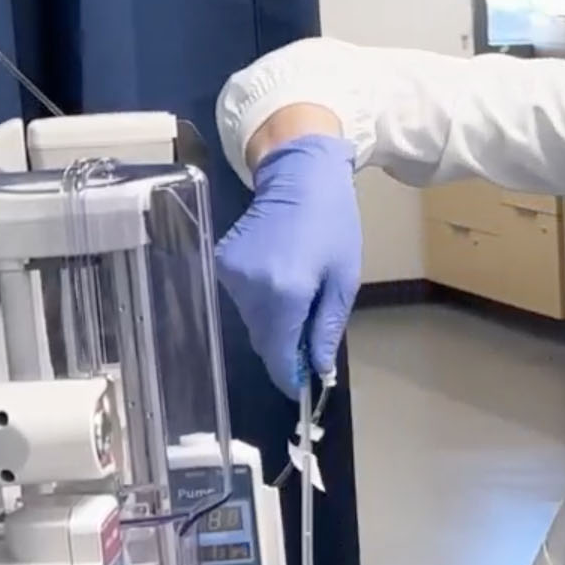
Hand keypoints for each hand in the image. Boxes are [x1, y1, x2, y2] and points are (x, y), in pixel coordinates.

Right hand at [215, 133, 362, 393]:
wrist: (300, 174)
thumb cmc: (332, 223)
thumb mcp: (343, 278)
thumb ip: (325, 327)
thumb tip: (317, 368)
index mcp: (283, 292)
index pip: (277, 352)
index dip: (288, 375)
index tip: (302, 389)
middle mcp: (248, 287)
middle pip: (263, 338)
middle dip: (285, 347)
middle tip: (309, 343)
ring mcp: (229, 274)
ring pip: (252, 321)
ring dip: (275, 323)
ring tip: (301, 300)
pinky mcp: (221, 263)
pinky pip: (242, 300)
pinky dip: (262, 303)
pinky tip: (282, 284)